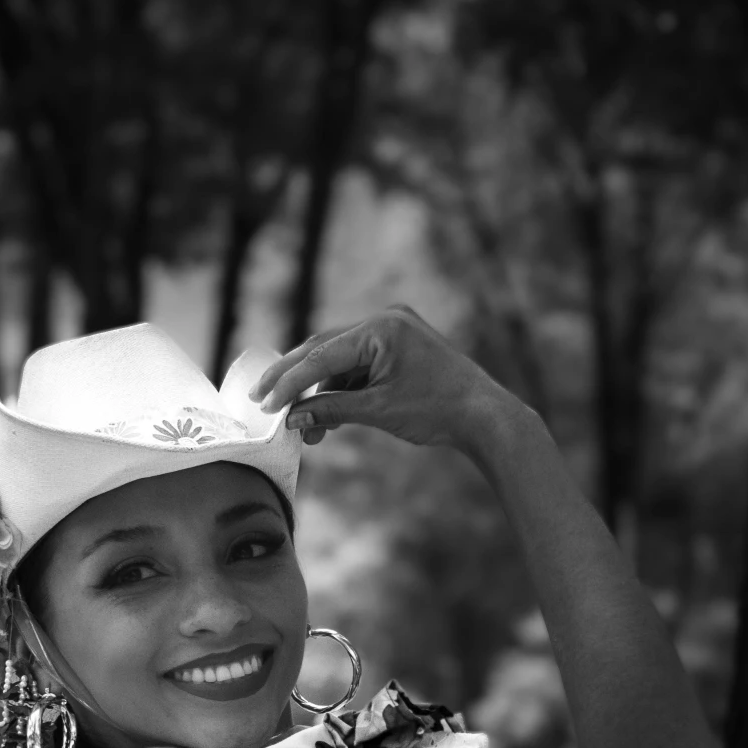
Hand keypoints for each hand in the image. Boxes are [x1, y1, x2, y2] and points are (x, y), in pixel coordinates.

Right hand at [250, 307, 518, 453]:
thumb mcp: (379, 411)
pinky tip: (326, 417)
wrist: (485, 416)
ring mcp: (393, 332)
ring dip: (319, 392)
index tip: (266, 404)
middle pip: (324, 349)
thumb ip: (332, 410)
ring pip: (340, 361)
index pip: (321, 354)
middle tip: (263, 400)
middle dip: (294, 379)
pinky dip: (341, 391)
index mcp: (381, 327)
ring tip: (304, 426)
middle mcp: (385, 321)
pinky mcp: (398, 349)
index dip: (289, 382)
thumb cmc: (438, 411)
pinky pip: (359, 367)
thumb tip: (293, 418)